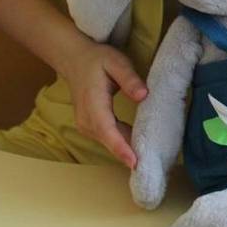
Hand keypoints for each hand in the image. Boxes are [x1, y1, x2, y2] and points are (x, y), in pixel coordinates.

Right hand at [60, 38, 147, 168]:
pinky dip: (123, 143)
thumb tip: (143, 95)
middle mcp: (86, 119)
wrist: (75, 60)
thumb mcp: (116, 62)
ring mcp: (86, 125)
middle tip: (151, 165)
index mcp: (93, 103)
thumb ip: (129, 78)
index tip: (134, 162)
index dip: (120, 147)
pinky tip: (139, 145)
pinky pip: (109, 138)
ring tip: (149, 158)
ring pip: (109, 141)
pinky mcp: (90, 127)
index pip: (107, 129)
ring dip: (127, 149)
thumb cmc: (97, 60)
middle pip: (109, 141)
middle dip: (129, 154)